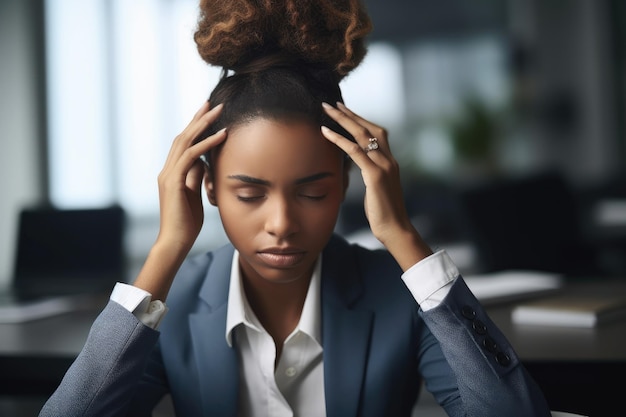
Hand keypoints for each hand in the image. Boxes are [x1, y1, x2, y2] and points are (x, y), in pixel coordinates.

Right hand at [156, 101, 225, 253]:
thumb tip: (203, 162)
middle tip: (212, 102)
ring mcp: (168, 175)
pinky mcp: (173, 182)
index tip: (209, 113)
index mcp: (172, 172)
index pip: (183, 143)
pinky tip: (220, 135)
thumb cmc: (186, 223)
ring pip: (185, 141)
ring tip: (218, 111)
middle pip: (182, 136)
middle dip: (198, 118)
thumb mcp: (194, 194)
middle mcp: (167, 170)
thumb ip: (196, 177)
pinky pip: (190, 156)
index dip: (195, 126)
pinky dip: (206, 144)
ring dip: (202, 124)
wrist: (174, 242)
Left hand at [321, 102, 431, 269]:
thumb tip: (356, 168)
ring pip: (361, 135)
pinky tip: (325, 132)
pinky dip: (339, 139)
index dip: (360, 120)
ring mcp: (383, 166)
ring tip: (326, 110)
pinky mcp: (375, 175)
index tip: (345, 111)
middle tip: (332, 104)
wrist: (396, 229)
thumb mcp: (376, 189)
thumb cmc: (383, 214)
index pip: (376, 133)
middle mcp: (388, 159)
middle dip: (350, 114)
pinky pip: (354, 151)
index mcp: (390, 161)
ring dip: (342, 120)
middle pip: (369, 128)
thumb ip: (369, 174)